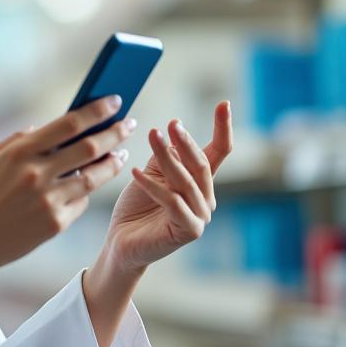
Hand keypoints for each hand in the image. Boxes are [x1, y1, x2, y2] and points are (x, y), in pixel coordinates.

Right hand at [0, 94, 134, 277]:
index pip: (69, 124)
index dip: (96, 110)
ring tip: (121, 153)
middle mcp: (37, 174)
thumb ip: (14, 141)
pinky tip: (91, 182)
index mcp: (19, 152)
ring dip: (112, 162)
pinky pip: (81, 201)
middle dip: (115, 132)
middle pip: (90, 147)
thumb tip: (43, 127)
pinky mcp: (55, 224)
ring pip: (94, 176)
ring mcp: (49, 201)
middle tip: (129, 124)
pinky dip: (88, 190)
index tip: (113, 101)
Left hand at [104, 101, 232, 272]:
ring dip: (167, 157)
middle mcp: (205, 198)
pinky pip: (171, 201)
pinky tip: (134, 172)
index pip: (218, 152)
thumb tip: (173, 128)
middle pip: (201, 163)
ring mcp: (200, 216)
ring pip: (185, 180)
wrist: (122, 242)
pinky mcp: (188, 231)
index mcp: (200, 183)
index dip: (222, 128)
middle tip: (171, 123)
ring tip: (151, 135)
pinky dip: (152, 185)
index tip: (224, 104)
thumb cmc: (136, 207)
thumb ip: (163, 156)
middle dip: (186, 141)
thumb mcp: (149, 174)